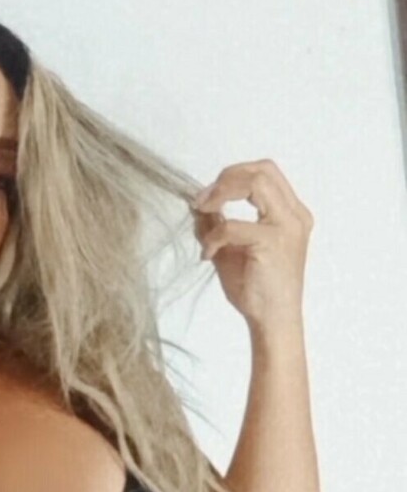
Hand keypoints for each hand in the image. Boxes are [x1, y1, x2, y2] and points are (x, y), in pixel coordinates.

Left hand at [191, 160, 313, 329]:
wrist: (273, 322)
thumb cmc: (257, 290)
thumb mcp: (232, 249)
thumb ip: (218, 224)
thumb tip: (197, 206)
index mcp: (292, 214)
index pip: (266, 172)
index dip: (234, 174)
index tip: (209, 195)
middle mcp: (295, 216)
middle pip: (263, 170)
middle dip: (227, 177)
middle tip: (203, 199)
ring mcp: (287, 227)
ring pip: (255, 183)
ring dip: (222, 193)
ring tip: (203, 211)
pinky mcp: (273, 243)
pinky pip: (234, 225)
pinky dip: (214, 235)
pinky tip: (208, 253)